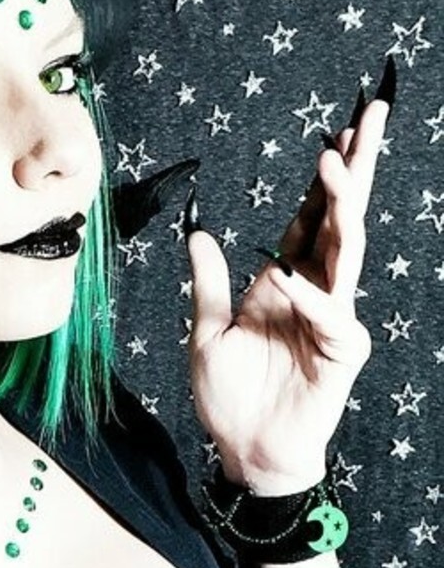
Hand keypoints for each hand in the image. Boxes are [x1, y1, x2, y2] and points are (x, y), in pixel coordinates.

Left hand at [183, 59, 391, 492]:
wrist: (246, 451)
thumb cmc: (231, 398)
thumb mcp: (206, 333)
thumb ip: (208, 285)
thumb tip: (198, 233)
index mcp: (287, 277)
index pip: (313, 214)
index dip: (327, 172)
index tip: (340, 126)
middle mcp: (316, 289)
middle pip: (343, 216)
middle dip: (358, 166)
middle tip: (370, 117)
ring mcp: (332, 318)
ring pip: (347, 252)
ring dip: (341, 208)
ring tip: (332, 165)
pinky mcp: (340, 353)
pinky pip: (330, 316)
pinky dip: (310, 297)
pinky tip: (289, 276)